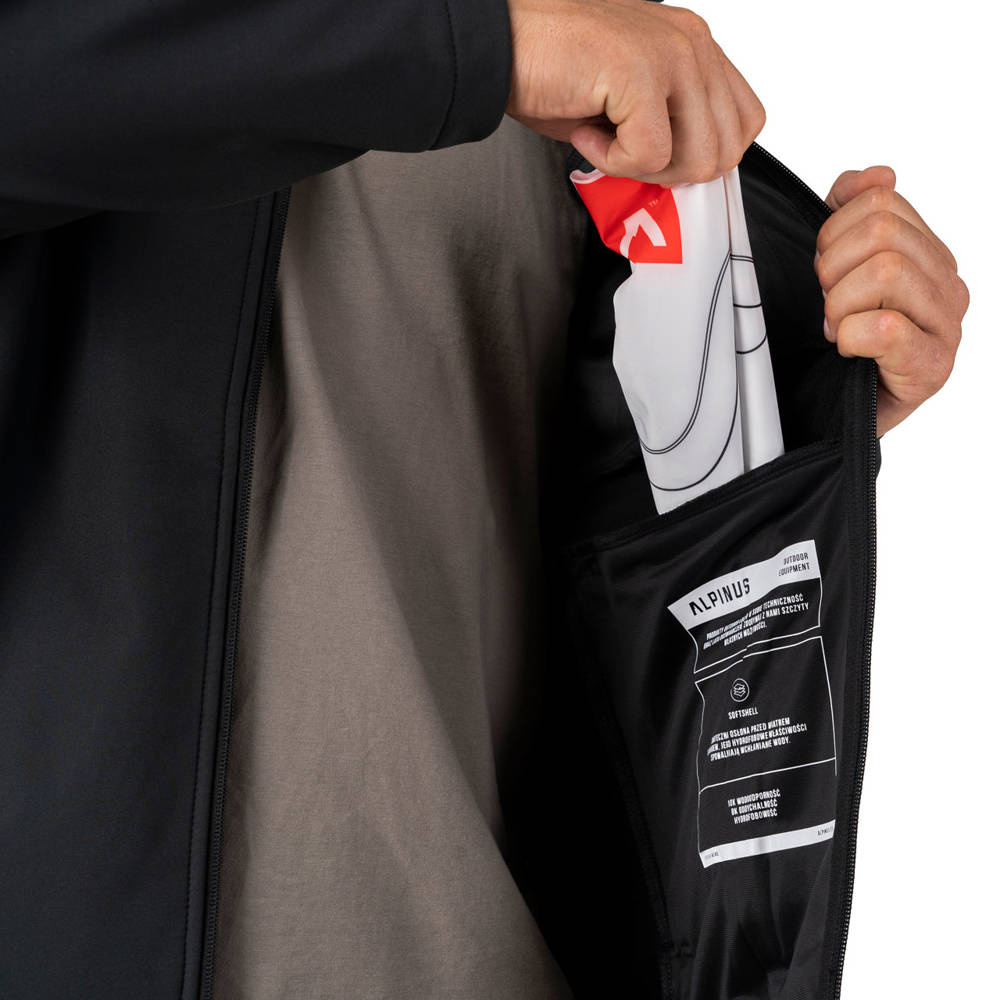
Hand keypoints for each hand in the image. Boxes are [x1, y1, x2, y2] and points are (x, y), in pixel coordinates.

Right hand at [504, 0, 765, 185]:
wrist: (496, 46)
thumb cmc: (549, 69)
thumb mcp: (627, 101)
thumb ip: (669, 125)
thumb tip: (683, 172)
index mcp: (693, 45)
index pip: (743, 120)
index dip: (700, 156)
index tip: (656, 156)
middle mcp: (691, 43)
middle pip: (727, 148)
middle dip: (672, 172)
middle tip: (625, 155)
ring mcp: (671, 54)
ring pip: (698, 157)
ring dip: (644, 168)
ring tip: (605, 140)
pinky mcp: (642, 74)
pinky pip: (649, 156)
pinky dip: (611, 162)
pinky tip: (585, 131)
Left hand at [813, 166, 969, 437]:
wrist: (835, 411)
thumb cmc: (840, 340)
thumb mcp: (839, 267)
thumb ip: (851, 211)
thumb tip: (877, 173)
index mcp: (928, 252)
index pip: (881, 199)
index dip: (832, 231)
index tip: (824, 271)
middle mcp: (947, 283)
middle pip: (882, 232)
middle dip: (833, 267)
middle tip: (826, 303)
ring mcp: (946, 326)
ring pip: (887, 271)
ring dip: (841, 303)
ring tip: (836, 327)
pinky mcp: (931, 367)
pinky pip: (887, 327)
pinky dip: (851, 335)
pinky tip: (847, 348)